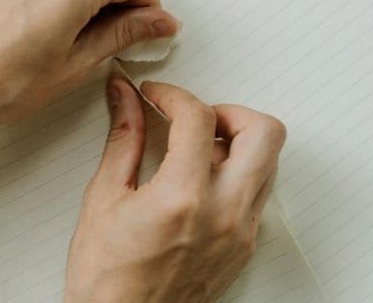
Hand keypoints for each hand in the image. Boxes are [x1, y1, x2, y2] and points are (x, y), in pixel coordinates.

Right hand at [65, 77, 285, 302]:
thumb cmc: (106, 278)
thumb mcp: (103, 198)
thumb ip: (122, 139)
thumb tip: (125, 99)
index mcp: (182, 199)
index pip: (199, 118)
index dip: (174, 95)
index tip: (155, 96)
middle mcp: (223, 215)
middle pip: (264, 133)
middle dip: (228, 110)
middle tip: (193, 116)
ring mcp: (240, 234)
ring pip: (269, 163)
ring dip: (237, 142)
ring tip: (195, 148)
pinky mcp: (244, 248)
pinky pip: (257, 194)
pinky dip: (236, 173)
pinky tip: (199, 179)